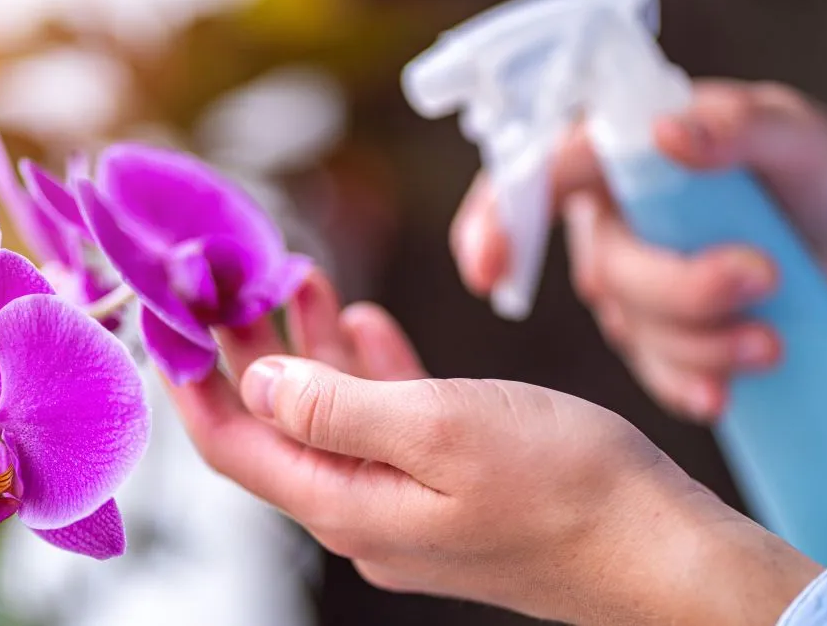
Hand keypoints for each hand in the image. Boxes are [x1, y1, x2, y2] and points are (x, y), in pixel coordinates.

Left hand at [168, 270, 820, 623]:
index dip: (191, 381)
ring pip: (333, 417)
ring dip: (312, 350)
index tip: (166, 318)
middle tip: (232, 277)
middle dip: (249, 349)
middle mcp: (363, 513)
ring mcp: (404, 506)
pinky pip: (386, 427)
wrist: (660, 549)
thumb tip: (257, 382)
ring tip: (299, 278)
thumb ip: (337, 405)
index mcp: (347, 505)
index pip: (234, 444)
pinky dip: (370, 373)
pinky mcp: (446, 491)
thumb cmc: (565, 488)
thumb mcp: (440, 427)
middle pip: (277, 425)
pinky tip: (367, 324)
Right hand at [451, 80, 826, 421]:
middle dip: (678, 287)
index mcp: (620, 153)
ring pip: (632, 328)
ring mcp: (632, 286)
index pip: (534, 177)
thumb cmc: (821, 171)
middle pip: (603, 270)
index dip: (495, 221)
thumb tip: (665, 132)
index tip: (490, 269)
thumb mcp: (797, 136)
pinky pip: (656, 375)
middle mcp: (613, 220)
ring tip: (774, 338)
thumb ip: (736, 123)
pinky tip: (724, 393)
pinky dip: (690, 385)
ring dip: (703, 341)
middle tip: (762, 276)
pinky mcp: (661, 340)